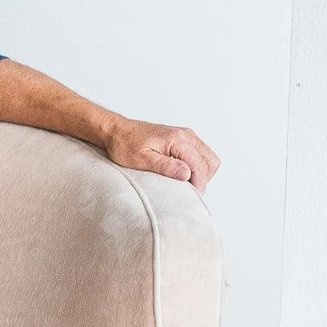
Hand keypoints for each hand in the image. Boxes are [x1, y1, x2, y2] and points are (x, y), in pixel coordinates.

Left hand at [100, 117, 220, 194]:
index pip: (200, 165)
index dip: (199, 183)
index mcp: (177, 139)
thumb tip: (187, 174)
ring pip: (207, 158)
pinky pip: (199, 154)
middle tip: (188, 190)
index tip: (191, 196)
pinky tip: (182, 174)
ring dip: (201, 173)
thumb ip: (165, 166)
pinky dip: (197, 166)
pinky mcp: (183, 139)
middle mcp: (186, 135)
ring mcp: (186, 136)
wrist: (115, 130)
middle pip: (210, 162)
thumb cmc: (124, 144)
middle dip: (203, 178)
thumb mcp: (141, 159)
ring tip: (185, 183)